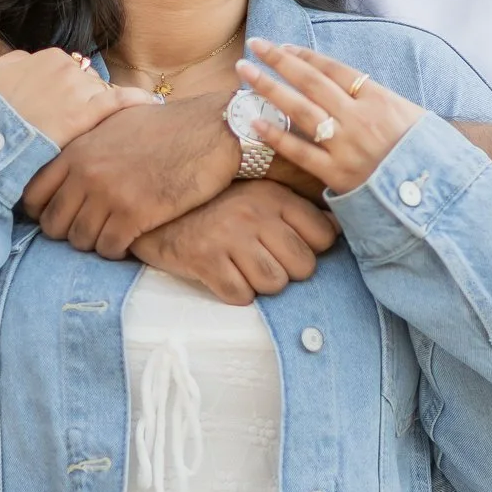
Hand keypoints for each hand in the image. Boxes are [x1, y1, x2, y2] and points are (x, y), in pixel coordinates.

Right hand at [0, 49, 148, 148]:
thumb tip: (28, 64)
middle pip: (90, 85)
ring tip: (105, 132)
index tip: (67, 109)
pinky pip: (120, 102)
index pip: (73, 73)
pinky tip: (153, 105)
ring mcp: (77, 89)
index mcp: (47, 58)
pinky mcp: (84, 114)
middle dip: (86, 103)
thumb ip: (17, 65)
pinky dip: (137, 101)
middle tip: (75, 126)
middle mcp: (66, 68)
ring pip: (102, 97)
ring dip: (100, 114)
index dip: (72, 93)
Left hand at [21, 90, 241, 257]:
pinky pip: (109, 248)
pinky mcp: (134, 214)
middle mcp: (85, 173)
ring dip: (95, 243)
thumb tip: (71, 158)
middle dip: (68, 232)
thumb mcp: (117, 122)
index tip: (60, 217)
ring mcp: (108, 194)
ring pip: (80, 241)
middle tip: (89, 231)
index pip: (34, 194)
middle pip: (53, 224)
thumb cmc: (169, 125)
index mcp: (77, 150)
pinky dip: (117, 250)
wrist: (211, 129)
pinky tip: (130, 239)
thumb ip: (88, 142)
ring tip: (112, 235)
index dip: (42, 212)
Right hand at [132, 181, 338, 304]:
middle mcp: (255, 214)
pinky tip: (224, 275)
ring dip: (262, 285)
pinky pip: (240, 296)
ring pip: (274, 285)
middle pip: (303, 267)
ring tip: (245, 270)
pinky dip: (235, 293)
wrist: (155, 206)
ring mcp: (229, 236)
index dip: (312, 250)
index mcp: (274, 196)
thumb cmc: (215, 205)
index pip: (324, 237)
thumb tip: (337, 229)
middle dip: (288, 272)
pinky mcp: (203, 259)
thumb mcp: (257, 195)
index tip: (291, 248)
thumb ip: (297, 209)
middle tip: (266, 262)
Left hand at [236, 41, 422, 195]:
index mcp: (379, 99)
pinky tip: (253, 121)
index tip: (283, 46)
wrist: (435, 194)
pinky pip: (300, 152)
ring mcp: (347, 146)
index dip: (305, 56)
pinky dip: (275, 136)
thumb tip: (348, 83)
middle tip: (254, 44)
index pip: (334, 69)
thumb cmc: (424, 153)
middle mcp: (360, 118)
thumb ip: (377, 98)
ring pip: (300, 110)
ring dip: (269, 88)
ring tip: (245, 72)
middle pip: (311, 82)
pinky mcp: (338, 174)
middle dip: (279, 60)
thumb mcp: (410, 115)